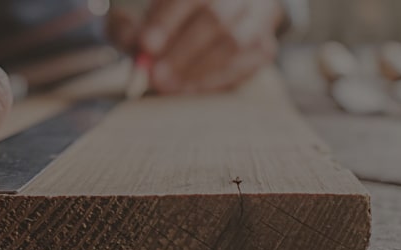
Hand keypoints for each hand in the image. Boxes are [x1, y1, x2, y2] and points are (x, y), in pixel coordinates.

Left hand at [106, 0, 282, 93]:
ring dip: (197, 70)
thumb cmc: (184, 13)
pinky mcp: (265, 47)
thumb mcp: (158, 12)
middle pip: (215, 20)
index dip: (167, 21)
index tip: (146, 45)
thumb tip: (135, 45)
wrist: (233, 11)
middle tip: (156, 76)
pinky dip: (214, 81)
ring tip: (168, 86)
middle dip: (182, 52)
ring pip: (235, 43)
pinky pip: (245, 66)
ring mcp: (259, 17)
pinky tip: (190, 88)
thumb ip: (140, 27)